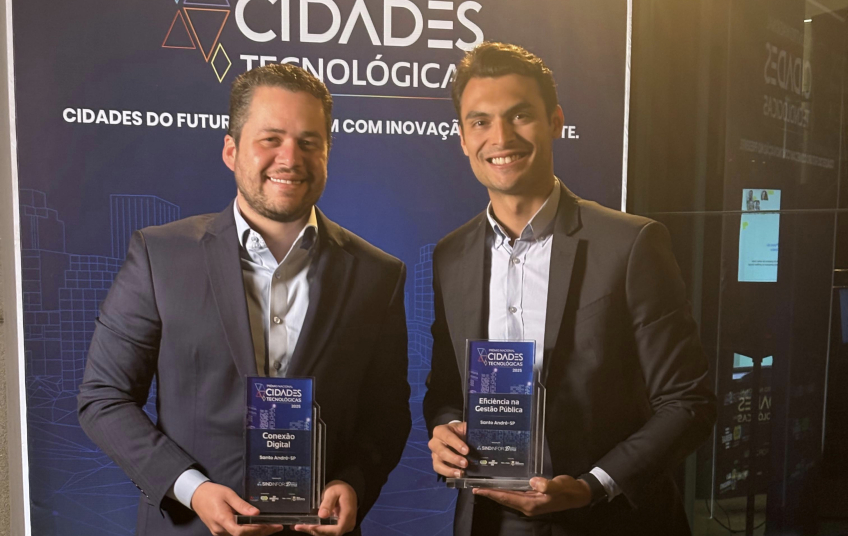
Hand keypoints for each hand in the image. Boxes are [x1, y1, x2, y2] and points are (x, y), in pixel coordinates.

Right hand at [191, 481, 282, 535]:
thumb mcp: (228, 495)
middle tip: (276, 526)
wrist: (197, 496)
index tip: (270, 525)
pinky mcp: (220, 531)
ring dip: (255, 532)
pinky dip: (248, 531)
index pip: (241, 531)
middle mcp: (220, 529)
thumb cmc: (212, 493)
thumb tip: (256, 512)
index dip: (256, 529)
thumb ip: (242, 505)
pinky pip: (236, 534)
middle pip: (243, 535)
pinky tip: (257, 526)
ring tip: (270, 526)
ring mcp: (219, 532)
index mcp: (222, 519)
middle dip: (261, 532)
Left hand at [293, 480, 356, 534]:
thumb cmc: (340, 489)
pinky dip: (316, 529)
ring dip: (313, 530)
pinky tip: (305, 526)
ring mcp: (343, 527)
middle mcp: (347, 524)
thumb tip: (322, 515)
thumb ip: (328, 502)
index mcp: (347, 514)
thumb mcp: (333, 491)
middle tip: (299, 526)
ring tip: (299, 526)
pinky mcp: (338, 527)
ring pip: (328, 533)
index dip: (323, 529)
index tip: (311, 526)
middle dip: (314, 530)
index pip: (337, 528)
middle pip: (330, 532)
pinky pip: (327, 530)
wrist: (347, 490)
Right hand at [428, 422, 468, 477]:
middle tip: (465, 463)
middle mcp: (434, 442)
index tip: (466, 451)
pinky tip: (458, 475)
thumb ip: (468, 431)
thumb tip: (479, 437)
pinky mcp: (436, 462)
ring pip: (438, 463)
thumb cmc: (458, 432)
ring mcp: (434, 454)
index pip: (447, 437)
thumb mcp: (463, 428)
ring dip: (449, 469)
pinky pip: (438, 470)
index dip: (456, 444)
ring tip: (461, 473)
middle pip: (441, 451)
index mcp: (440, 431)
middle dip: (454, 458)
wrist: (454, 435)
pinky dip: (448, 473)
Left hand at [472, 475, 592, 516]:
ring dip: (496, 492)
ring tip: (483, 485)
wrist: (578, 493)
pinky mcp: (532, 498)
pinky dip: (505, 490)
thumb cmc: (568, 490)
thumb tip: (532, 482)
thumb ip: (546, 485)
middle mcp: (528, 505)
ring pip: (508, 497)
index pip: (507, 498)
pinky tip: (500, 484)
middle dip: (489, 493)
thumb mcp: (558, 486)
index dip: (492, 494)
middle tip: (474, 487)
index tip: (477, 490)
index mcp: (531, 504)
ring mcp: (530, 502)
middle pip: (504, 499)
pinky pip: (514, 494)